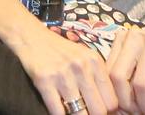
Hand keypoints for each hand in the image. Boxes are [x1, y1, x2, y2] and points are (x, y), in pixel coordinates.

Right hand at [4, 26, 119, 114]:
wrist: (32, 37)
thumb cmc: (61, 51)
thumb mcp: (85, 57)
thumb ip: (97, 78)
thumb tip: (108, 107)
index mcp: (95, 62)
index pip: (111, 100)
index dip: (108, 112)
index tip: (100, 112)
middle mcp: (81, 68)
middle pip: (99, 110)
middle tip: (87, 114)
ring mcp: (62, 75)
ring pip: (79, 114)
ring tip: (74, 113)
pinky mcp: (44, 81)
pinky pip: (58, 112)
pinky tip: (60, 112)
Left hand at [105, 29, 144, 114]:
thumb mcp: (139, 62)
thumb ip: (125, 76)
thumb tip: (114, 105)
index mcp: (123, 38)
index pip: (108, 70)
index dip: (111, 93)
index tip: (118, 109)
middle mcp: (135, 36)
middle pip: (119, 76)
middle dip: (124, 100)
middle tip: (131, 113)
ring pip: (140, 82)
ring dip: (142, 104)